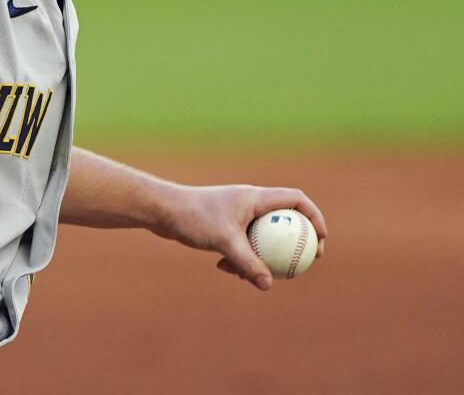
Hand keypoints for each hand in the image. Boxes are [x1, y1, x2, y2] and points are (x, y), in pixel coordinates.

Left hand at [153, 184, 327, 290]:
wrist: (161, 210)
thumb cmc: (193, 218)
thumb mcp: (224, 241)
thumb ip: (248, 263)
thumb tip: (268, 285)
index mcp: (256, 197)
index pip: (297, 200)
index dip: (315, 217)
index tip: (320, 241)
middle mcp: (249, 202)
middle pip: (284, 220)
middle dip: (294, 242)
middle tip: (302, 264)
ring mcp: (236, 214)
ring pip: (262, 236)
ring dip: (262, 256)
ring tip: (255, 275)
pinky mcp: (222, 225)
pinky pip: (242, 243)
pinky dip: (239, 257)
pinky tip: (223, 269)